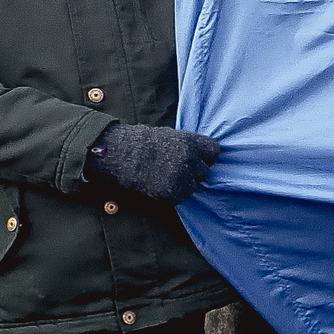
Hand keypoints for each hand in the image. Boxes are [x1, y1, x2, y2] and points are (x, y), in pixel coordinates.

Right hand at [86, 123, 221, 205]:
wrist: (118, 155)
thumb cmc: (141, 142)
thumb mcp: (170, 135)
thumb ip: (188, 146)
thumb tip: (202, 158)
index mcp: (192, 142)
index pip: (214, 151)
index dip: (205, 155)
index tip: (197, 157)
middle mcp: (191, 160)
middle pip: (205, 171)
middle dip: (193, 171)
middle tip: (175, 168)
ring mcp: (182, 178)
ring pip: (193, 186)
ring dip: (183, 184)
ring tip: (164, 176)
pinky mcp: (172, 193)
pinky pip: (180, 197)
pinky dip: (172, 194)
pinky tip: (158, 184)